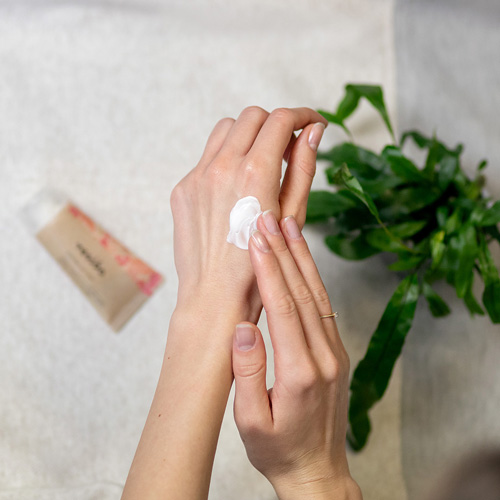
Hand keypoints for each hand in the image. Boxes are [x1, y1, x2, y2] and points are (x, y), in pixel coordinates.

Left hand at [169, 107, 326, 319]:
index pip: (280, 120)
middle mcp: (221, 168)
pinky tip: (234, 188)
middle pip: (252, 117)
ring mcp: (197, 177)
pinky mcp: (183, 189)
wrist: (216, 297)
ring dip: (247, 137)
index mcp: (254, 173)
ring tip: (259, 165)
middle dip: (275, 125)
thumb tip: (313, 132)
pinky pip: (206, 158)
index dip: (302, 116)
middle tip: (287, 148)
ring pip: (225, 130)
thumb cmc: (260, 267)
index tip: (312, 124)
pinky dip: (225, 160)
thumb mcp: (292, 216)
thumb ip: (303, 168)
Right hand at [231, 212, 361, 498]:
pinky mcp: (337, 352)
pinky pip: (324, 307)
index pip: (283, 309)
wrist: (317, 471)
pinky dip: (312, 278)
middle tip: (268, 218)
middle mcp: (324, 357)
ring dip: (301, 258)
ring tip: (287, 226)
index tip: (257, 240)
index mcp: (300, 373)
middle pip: (302, 293)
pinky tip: (302, 260)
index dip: (269, 271)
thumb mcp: (251, 422)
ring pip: (317, 295)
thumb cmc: (278, 450)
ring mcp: (335, 353)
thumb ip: (248, 374)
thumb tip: (243, 328)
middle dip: (283, 252)